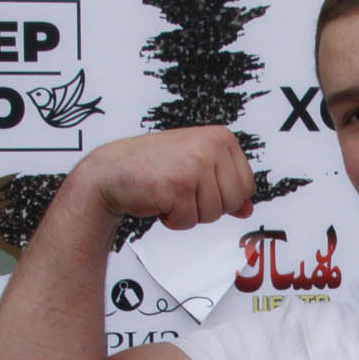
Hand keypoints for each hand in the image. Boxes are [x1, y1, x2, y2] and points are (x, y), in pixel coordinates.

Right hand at [66, 126, 256, 228]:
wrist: (111, 171)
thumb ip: (224, 186)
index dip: (224, 197)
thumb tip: (247, 208)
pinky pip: (189, 221)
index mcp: (221, 138)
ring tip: (169, 193)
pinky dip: (172, 219)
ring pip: (212, 214)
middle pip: (233, 202)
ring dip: (188, 213)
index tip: (201, 186)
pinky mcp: (178, 185)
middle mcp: (211, 146)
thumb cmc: (151, 166)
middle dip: (207, 207)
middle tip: (183, 191)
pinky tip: (159, 199)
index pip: (247, 186)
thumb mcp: (196, 168)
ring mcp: (195, 164)